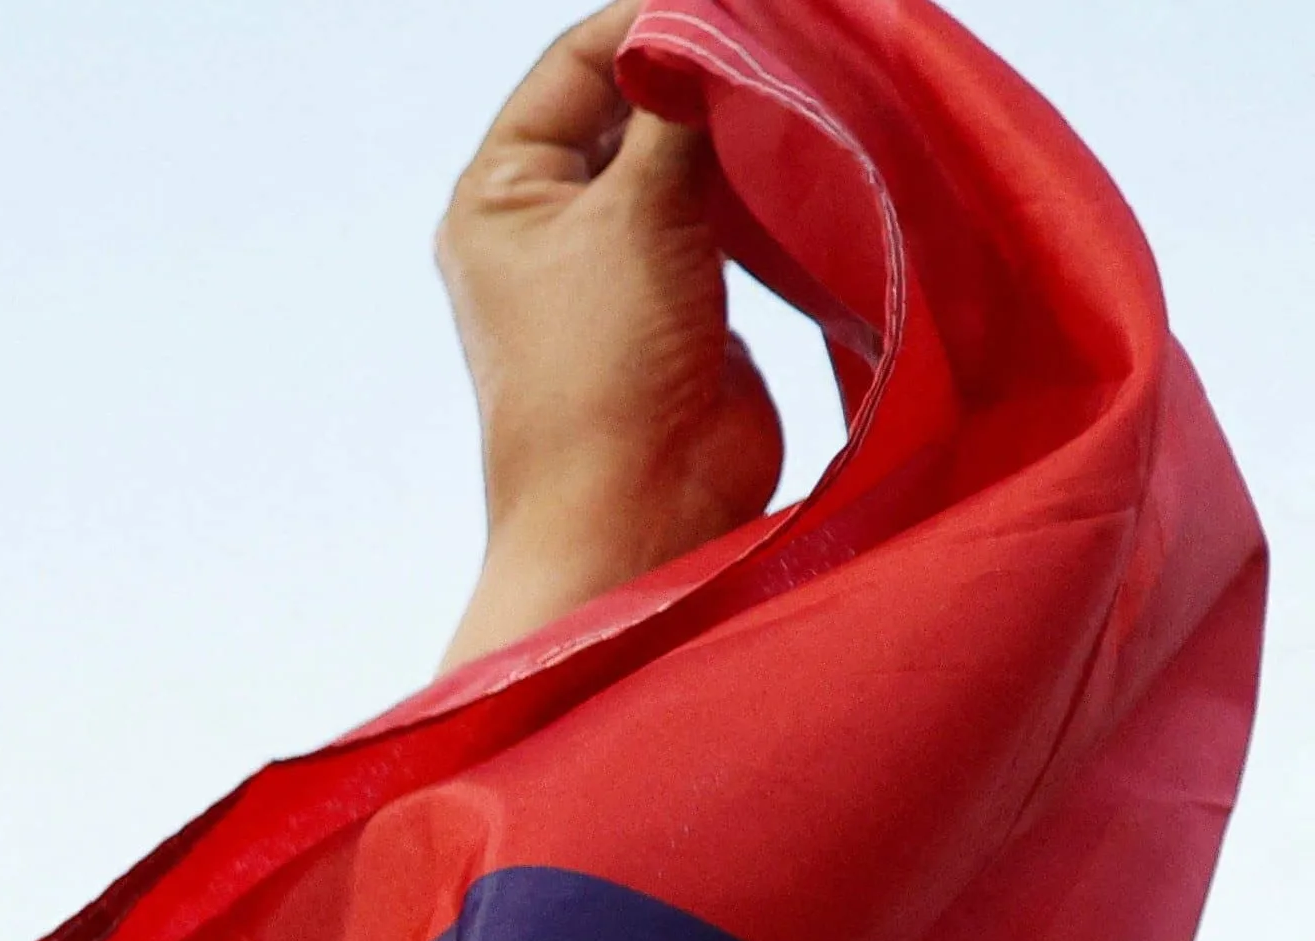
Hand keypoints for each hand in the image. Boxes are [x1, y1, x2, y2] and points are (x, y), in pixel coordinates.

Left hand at [435, 4, 787, 668]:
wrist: (638, 513)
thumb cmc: (602, 368)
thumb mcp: (637, 212)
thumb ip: (674, 109)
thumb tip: (705, 27)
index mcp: (501, 192)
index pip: (578, 63)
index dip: (656, 21)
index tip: (744, 8)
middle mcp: (548, 220)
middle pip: (634, 104)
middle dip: (709, 68)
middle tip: (796, 38)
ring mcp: (619, 261)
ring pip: (689, 156)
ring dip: (745, 125)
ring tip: (815, 87)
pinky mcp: (684, 298)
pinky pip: (728, 211)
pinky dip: (767, 178)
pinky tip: (816, 152)